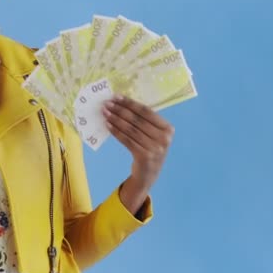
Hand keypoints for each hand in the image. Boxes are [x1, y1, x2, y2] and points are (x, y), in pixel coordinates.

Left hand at [103, 95, 174, 209]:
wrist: (148, 174)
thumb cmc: (149, 149)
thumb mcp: (153, 135)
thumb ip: (144, 121)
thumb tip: (122, 104)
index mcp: (168, 128)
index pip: (146, 112)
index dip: (130, 103)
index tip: (116, 97)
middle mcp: (164, 138)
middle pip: (137, 120)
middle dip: (120, 110)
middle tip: (106, 104)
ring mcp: (155, 148)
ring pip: (130, 129)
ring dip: (115, 120)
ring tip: (105, 113)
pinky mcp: (144, 156)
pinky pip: (126, 140)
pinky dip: (116, 132)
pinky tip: (108, 125)